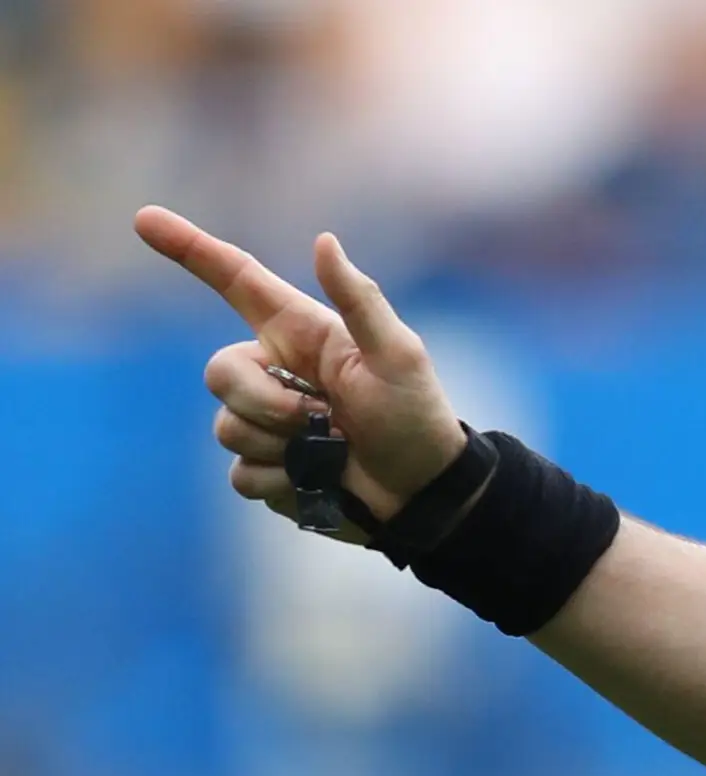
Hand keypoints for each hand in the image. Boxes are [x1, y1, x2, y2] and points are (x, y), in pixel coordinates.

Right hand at [133, 206, 469, 539]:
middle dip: (265, 402)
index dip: (189, 248)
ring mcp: (265, 421)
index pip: (235, 281)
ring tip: (331, 449)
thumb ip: (360, 301)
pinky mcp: (266, 466)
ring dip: (280, 445)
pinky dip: (281, 482)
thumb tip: (323, 241)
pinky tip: (319, 481)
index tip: (145, 219)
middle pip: (219, 375)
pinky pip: (240, 474)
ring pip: (226, 428)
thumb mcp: (398, 355)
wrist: (424, 491)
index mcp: (300, 334)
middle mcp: (274, 372)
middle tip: (325, 418)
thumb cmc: (416, 415)